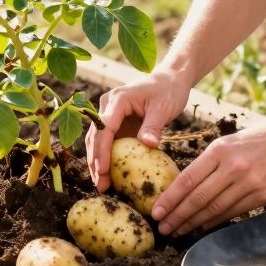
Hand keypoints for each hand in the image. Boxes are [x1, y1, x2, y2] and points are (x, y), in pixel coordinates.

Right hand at [86, 70, 190, 192]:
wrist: (170, 80)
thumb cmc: (168, 90)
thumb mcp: (163, 108)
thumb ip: (153, 126)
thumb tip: (148, 145)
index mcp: (118, 100)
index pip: (104, 128)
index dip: (102, 150)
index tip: (102, 170)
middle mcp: (107, 106)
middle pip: (95, 136)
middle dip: (95, 161)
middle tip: (100, 185)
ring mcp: (109, 115)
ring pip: (96, 141)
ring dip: (97, 162)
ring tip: (102, 185)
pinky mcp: (115, 123)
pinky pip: (107, 143)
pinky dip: (106, 158)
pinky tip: (109, 176)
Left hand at [152, 117, 265, 235]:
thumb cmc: (254, 140)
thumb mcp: (226, 142)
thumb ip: (207, 164)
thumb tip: (182, 188)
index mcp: (220, 150)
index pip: (188, 179)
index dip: (170, 198)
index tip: (156, 211)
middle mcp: (233, 167)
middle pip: (199, 198)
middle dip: (178, 216)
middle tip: (163, 228)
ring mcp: (249, 183)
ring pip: (215, 209)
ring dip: (194, 223)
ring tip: (179, 230)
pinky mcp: (262, 195)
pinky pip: (232, 212)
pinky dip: (214, 221)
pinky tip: (202, 226)